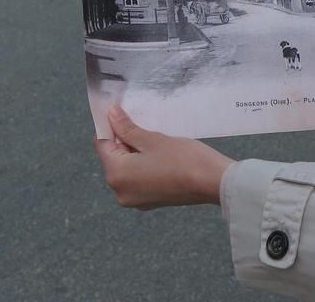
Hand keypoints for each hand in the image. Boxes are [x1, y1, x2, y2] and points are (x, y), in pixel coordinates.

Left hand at [94, 105, 233, 209]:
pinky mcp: (148, 202)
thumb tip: (111, 115)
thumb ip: (127, 128)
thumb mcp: (152, 139)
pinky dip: (143, 166)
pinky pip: (138, 179)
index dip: (110, 126)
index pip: (102, 145)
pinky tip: (160, 156)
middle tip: (143, 125)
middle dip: (124, 140)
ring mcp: (134, 200)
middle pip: (113, 158)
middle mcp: (120, 192)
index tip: (119, 113)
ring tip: (154, 141)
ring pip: (127, 168)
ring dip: (135, 153)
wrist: (212, 183)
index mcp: (117, 175)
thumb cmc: (183, 159)